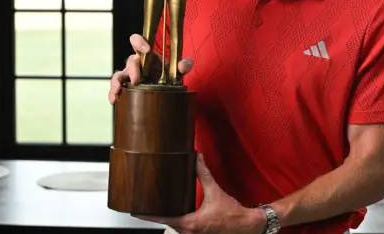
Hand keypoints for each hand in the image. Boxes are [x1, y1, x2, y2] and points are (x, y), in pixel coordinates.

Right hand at [108, 34, 193, 103]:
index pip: (137, 41)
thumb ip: (183, 66)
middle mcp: (136, 63)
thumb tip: (186, 64)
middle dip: (133, 70)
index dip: (139, 42)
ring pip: (118, 75)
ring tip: (118, 91)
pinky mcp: (126, 88)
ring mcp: (129, 76)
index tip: (147, 49)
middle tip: (136, 81)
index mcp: (147, 54)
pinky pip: (116, 89)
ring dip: (116, 83)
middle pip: (130, 61)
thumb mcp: (177, 70)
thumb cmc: (169, 75)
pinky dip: (113, 94)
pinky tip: (113, 101)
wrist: (167, 89)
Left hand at [137, 154, 266, 233]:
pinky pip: (184, 230)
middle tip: (147, 203)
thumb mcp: (215, 191)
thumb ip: (203, 174)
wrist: (246, 226)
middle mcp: (189, 233)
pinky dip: (179, 221)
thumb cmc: (232, 213)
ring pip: (176, 227)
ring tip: (160, 207)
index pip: (164, 219)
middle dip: (159, 213)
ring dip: (170, 218)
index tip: (136, 211)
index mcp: (190, 223)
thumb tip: (197, 157)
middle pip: (168, 223)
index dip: (149, 215)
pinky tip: (178, 213)